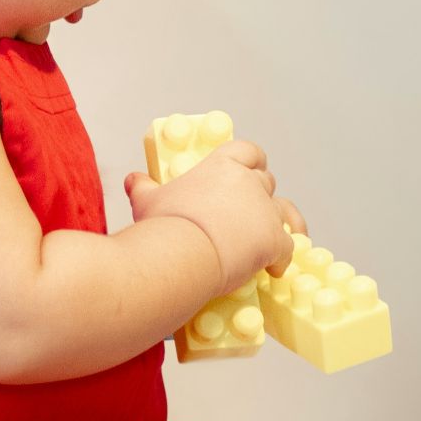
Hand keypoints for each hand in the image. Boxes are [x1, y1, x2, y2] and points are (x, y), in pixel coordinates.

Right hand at [123, 139, 304, 296]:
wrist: (180, 254)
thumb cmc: (164, 226)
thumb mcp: (148, 201)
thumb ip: (144, 188)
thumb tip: (133, 180)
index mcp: (222, 166)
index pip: (247, 150)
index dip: (251, 160)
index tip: (250, 168)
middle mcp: (248, 182)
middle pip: (266, 181)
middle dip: (261, 195)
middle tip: (252, 212)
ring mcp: (264, 211)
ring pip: (285, 212)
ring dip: (285, 222)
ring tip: (285, 233)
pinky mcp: (274, 240)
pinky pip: (287, 247)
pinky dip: (282, 258)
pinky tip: (274, 269)